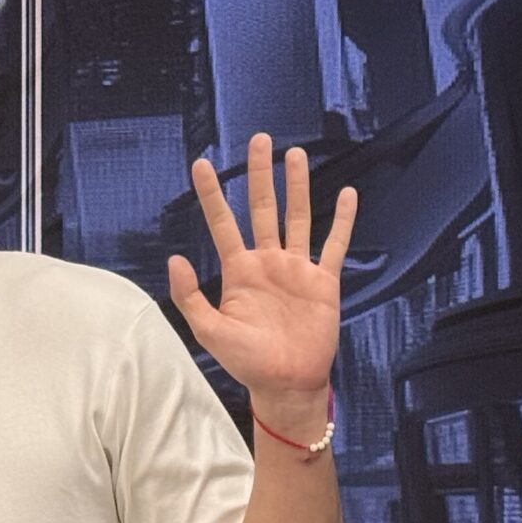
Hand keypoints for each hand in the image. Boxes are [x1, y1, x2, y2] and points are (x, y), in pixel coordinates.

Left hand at [169, 133, 357, 440]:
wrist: (286, 383)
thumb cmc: (246, 361)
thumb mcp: (209, 331)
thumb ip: (190, 296)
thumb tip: (175, 257)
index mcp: (238, 271)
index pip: (222, 222)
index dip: (211, 194)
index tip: (201, 163)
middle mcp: (267, 262)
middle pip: (263, 207)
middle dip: (259, 174)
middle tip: (259, 139)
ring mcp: (296, 268)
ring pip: (297, 217)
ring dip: (297, 186)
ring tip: (294, 155)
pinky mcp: (323, 281)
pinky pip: (334, 244)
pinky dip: (341, 220)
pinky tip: (346, 194)